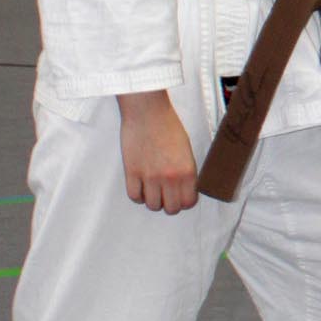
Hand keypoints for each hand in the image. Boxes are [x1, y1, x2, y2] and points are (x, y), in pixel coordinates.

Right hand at [117, 90, 198, 213]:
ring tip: (153, 189)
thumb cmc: (169, 126)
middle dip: (170, 203)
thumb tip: (185, 187)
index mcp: (187, 171)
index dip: (185, 201)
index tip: (181, 196)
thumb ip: (187, 170)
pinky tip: (141, 186)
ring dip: (154, 200)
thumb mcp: (187, 149)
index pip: (188, 202)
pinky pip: (134, 196)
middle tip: (167, 194)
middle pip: (171, 208)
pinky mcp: (132, 173)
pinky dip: (138, 195)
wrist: (147, 112)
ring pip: (152, 205)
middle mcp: (169, 178)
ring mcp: (149, 177)